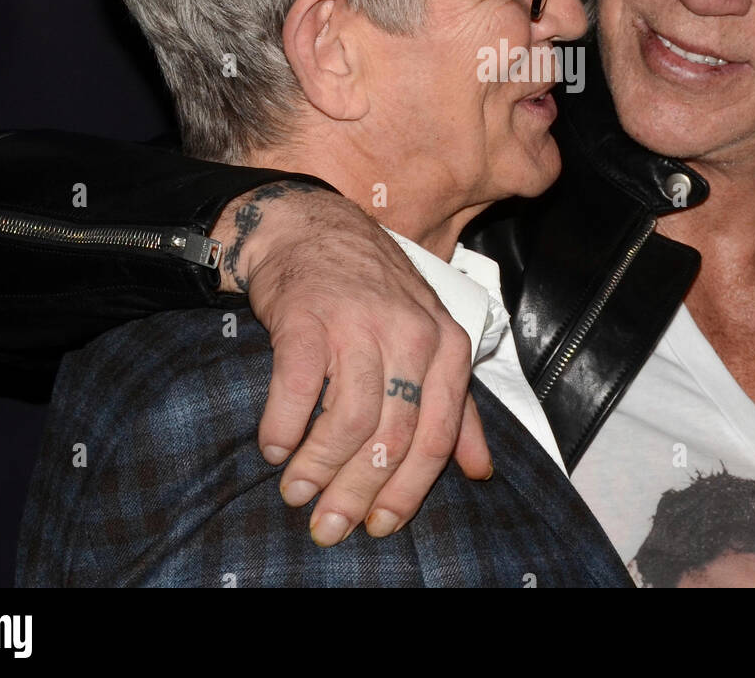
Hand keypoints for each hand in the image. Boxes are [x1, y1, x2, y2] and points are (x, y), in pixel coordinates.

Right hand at [212, 181, 491, 543]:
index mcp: (446, 343)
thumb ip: (456, 405)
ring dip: (317, 468)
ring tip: (295, 492)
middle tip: (330, 526)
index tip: (382, 526)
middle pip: (392, 435)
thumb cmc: (372, 290)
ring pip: (348, 420)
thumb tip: (480, 471)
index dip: (409, 490)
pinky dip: (282, 428)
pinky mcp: (307, 317)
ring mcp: (358, 323)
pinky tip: (274, 448)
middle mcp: (410, 333)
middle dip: (358, 492)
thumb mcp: (428, 336)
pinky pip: (297, 389)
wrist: (312, 228)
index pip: (437, 434)